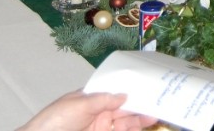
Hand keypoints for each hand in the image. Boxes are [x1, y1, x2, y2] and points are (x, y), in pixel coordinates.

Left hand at [17, 91, 156, 130]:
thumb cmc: (54, 121)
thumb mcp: (78, 105)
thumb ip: (103, 99)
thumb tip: (125, 94)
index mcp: (91, 99)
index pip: (115, 92)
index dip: (130, 89)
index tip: (147, 87)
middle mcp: (98, 113)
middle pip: (124, 108)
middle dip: (140, 106)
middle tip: (159, 103)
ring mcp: (101, 128)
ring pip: (125, 123)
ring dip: (139, 120)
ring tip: (154, 116)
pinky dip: (132, 130)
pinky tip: (141, 128)